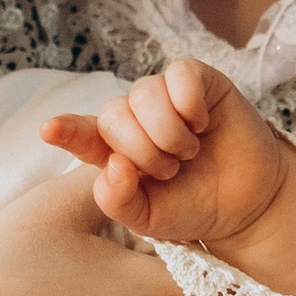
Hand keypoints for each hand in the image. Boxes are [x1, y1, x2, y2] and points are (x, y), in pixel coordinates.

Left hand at [41, 60, 288, 249]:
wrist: (245, 205)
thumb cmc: (192, 208)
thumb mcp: (148, 219)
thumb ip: (119, 201)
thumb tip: (113, 166)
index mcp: (113, 151)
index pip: (81, 133)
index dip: (66, 129)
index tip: (49, 130)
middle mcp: (134, 118)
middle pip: (114, 116)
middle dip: (142, 151)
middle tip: (170, 171)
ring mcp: (165, 96)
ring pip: (144, 95)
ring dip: (168, 133)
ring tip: (188, 153)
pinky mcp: (198, 81)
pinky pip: (180, 75)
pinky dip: (189, 105)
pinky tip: (202, 125)